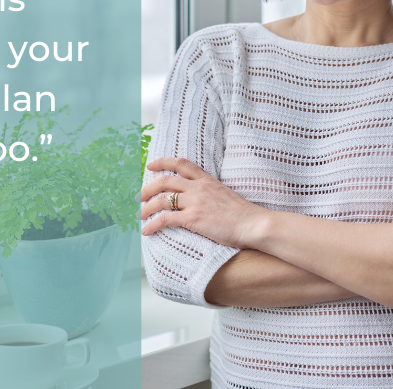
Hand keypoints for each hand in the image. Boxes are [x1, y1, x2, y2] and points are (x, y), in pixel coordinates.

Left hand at [139, 157, 264, 247]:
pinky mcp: (193, 218)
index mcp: (207, 180)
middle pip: (166, 180)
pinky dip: (152, 224)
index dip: (164, 161)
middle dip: (148, 187)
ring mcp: (195, 202)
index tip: (151, 164)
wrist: (253, 224)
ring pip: (161, 199)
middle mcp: (198, 188)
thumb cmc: (244, 215)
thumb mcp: (226, 195)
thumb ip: (211, 194)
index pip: (182, 163)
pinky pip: (165, 218)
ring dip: (146, 208)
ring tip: (139, 216)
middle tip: (139, 196)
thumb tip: (203, 200)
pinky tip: (146, 231)